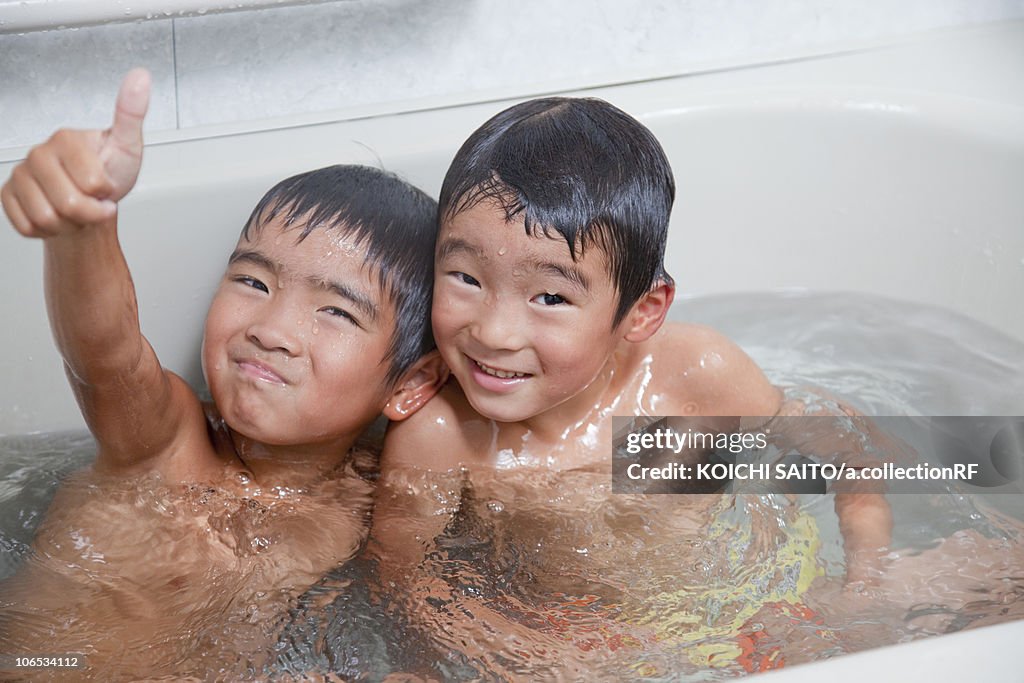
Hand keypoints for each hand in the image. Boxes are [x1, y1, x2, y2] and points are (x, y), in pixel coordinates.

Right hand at [1, 68, 150, 237]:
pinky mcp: (8, 194)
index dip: (106, 193)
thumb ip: (131, 113)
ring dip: (70, 223)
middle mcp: (38, 153)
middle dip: (91, 213)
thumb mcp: (128, 144)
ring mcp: (20, 174)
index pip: (93, 183)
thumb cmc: (110, 172)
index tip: (107, 185)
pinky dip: (49, 231)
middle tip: (95, 202)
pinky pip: (27, 226)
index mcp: (66, 139)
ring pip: (47, 219)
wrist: (91, 199)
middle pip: (69, 205)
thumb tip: (140, 77)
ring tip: (78, 209)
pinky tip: (59, 215)